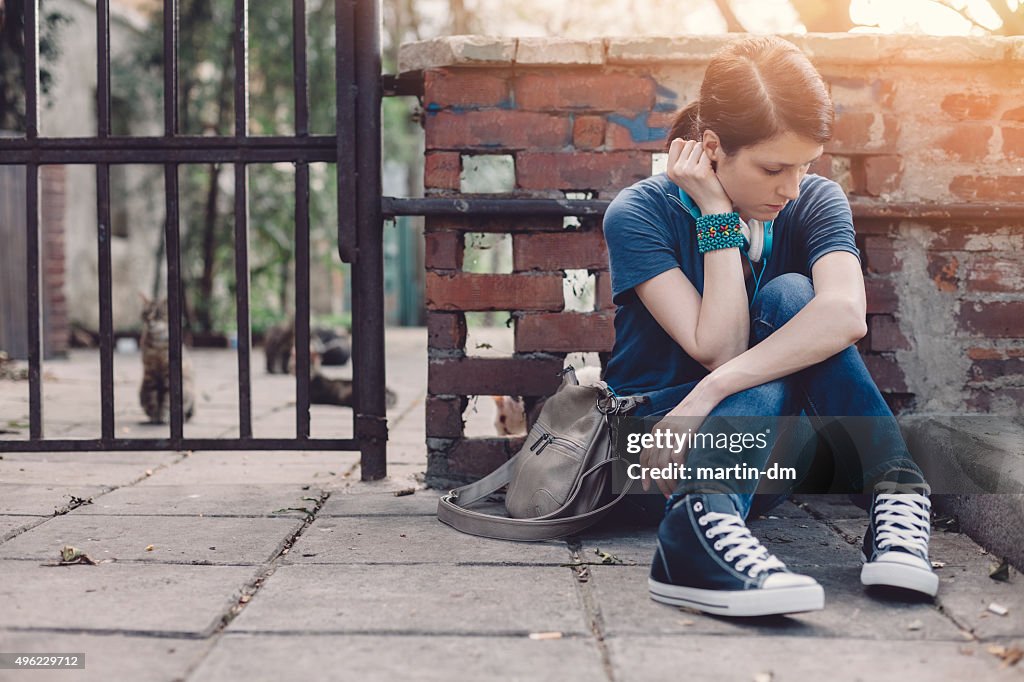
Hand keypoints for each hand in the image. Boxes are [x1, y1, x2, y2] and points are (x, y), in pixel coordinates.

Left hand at [639, 378, 722, 497]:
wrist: (706, 395)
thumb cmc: (696, 411)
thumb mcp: (678, 425)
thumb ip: (672, 440)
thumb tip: (671, 460)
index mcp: (657, 430)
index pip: (644, 456)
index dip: (644, 473)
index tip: (646, 486)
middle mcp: (660, 431)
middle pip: (652, 464)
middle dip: (659, 482)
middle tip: (667, 494)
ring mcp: (670, 432)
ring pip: (662, 464)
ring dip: (668, 480)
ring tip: (676, 490)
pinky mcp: (682, 433)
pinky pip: (676, 457)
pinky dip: (679, 470)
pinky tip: (684, 477)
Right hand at [666, 138, 732, 216]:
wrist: (712, 206)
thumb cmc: (702, 186)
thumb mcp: (685, 173)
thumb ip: (681, 157)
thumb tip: (682, 139)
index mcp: (670, 170)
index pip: (677, 143)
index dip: (689, 147)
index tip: (694, 159)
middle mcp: (676, 170)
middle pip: (689, 143)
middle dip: (699, 151)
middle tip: (702, 166)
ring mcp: (687, 171)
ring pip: (699, 146)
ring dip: (707, 154)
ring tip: (708, 169)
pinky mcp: (701, 172)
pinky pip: (708, 153)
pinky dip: (714, 158)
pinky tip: (713, 170)